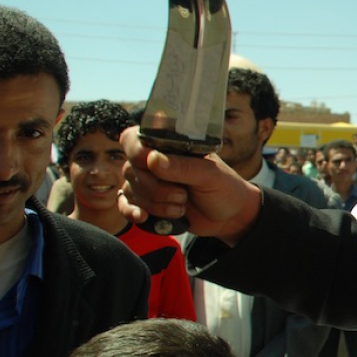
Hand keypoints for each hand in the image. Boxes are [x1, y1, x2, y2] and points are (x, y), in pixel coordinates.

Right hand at [118, 126, 261, 243]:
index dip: (137, 151)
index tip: (152, 164)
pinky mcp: (147, 203)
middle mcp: (153, 162)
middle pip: (131, 169)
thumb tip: (152, 159)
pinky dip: (132, 212)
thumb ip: (183, 167)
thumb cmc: (225, 187)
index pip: (134, 139)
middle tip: (183, 195)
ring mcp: (148, 183)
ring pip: (131, 190)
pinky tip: (144, 217)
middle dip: (156, 188)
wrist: (231, 216)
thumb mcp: (210, 174)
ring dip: (155, 204)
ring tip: (181, 207)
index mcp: (168, 146)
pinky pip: (125, 206)